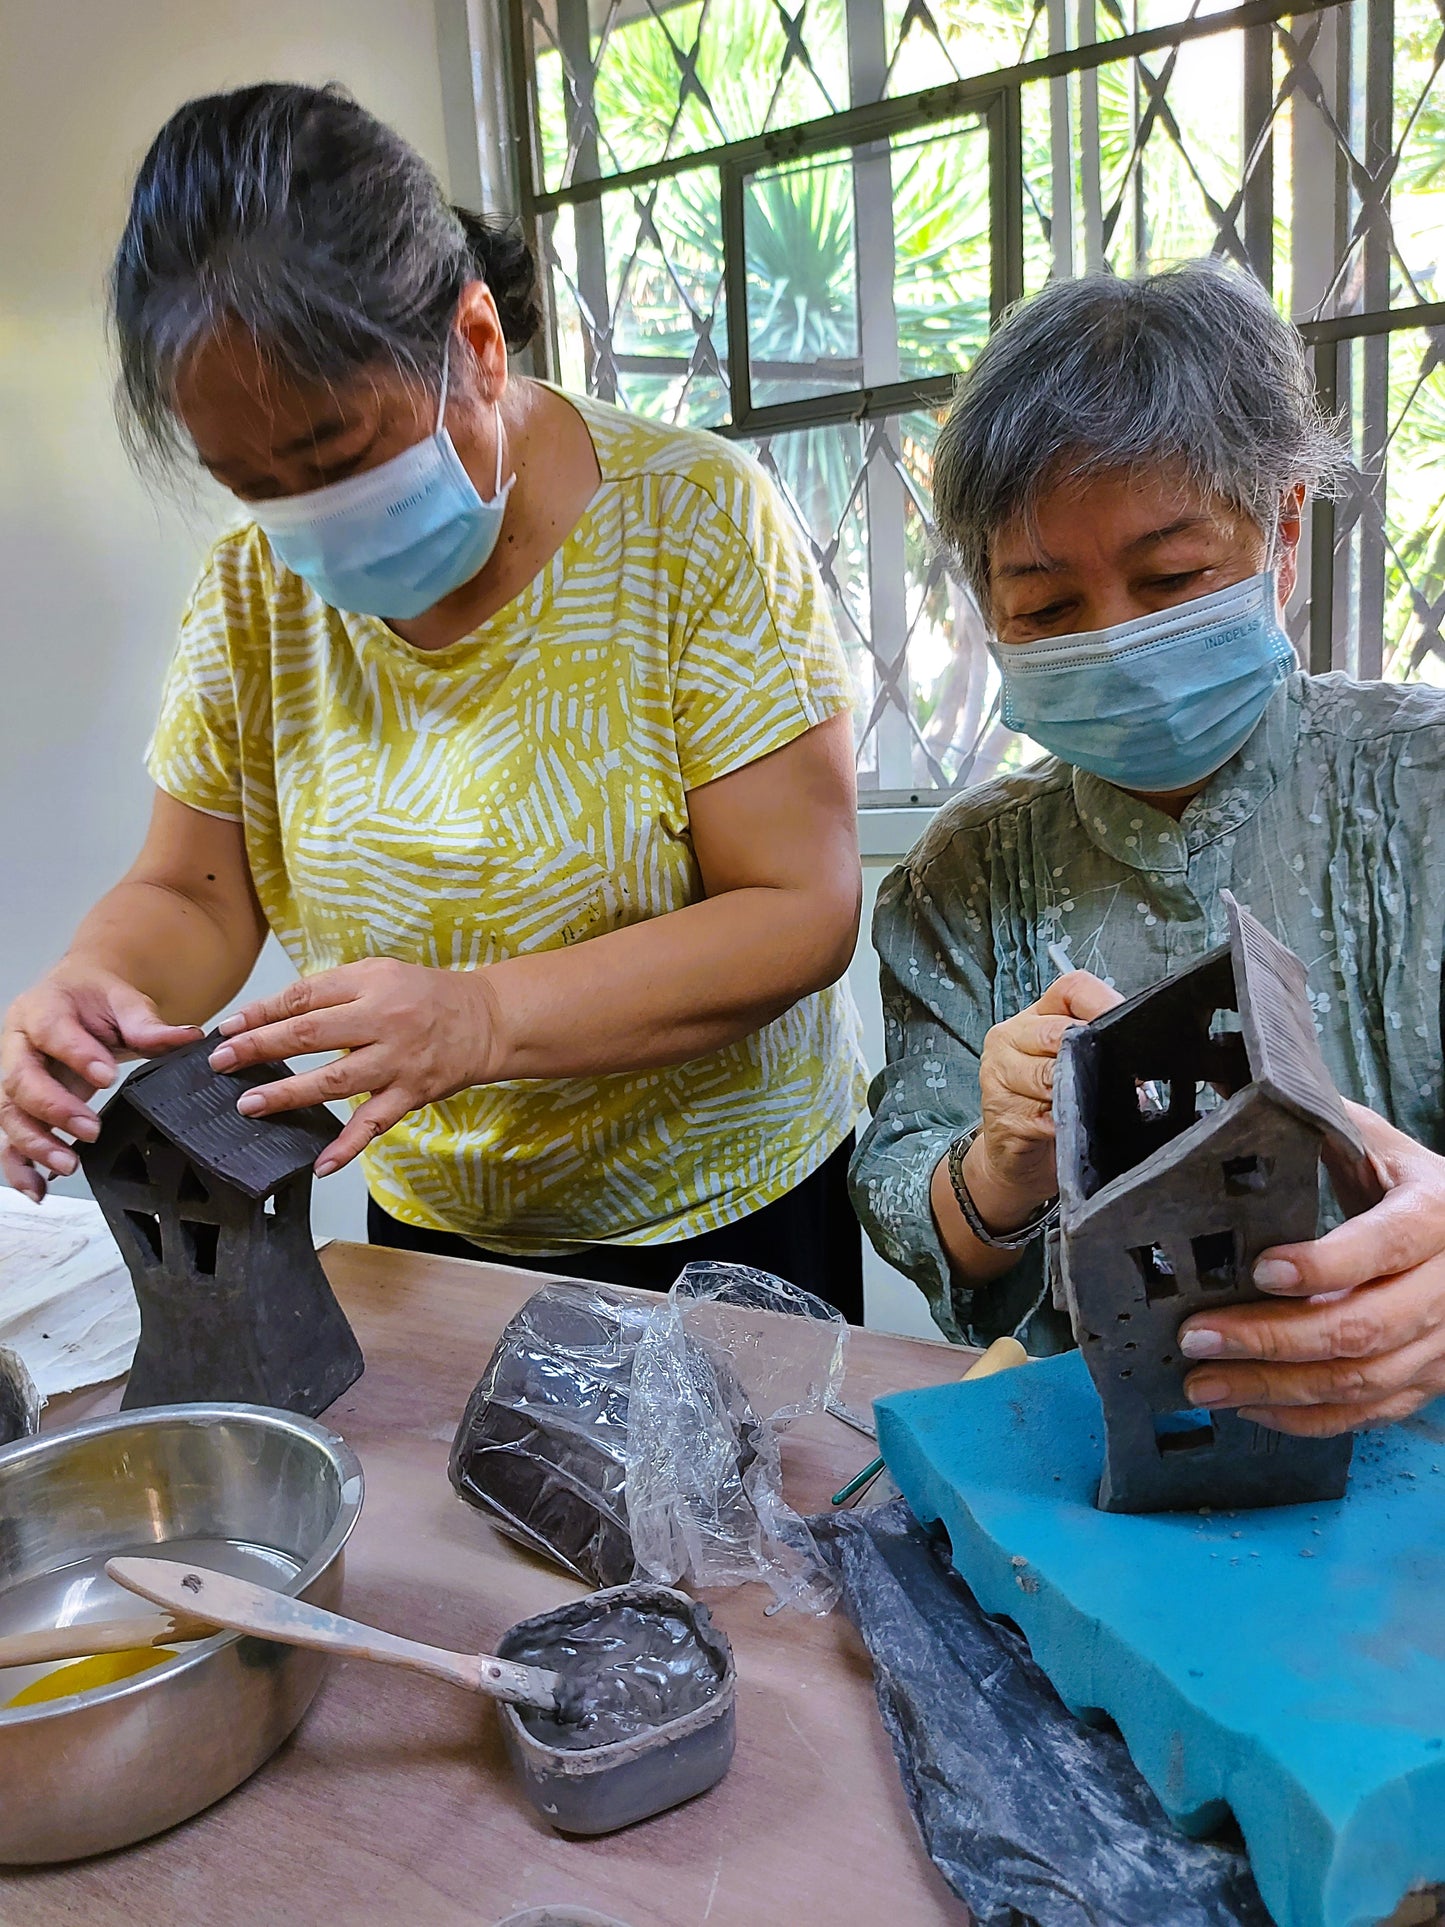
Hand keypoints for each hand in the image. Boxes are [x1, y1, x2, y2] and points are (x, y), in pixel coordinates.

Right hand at [1, 968, 200, 1198]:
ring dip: (35, 1142)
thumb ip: (149, 1025)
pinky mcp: (18, 1105)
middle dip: (54, 1108)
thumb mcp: (124, 1002)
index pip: (52, 1032)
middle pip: (20, 1079)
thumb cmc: (95, 1000)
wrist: (77, 996)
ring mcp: (13, 1077)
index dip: (76, 1055)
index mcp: (43, 1009)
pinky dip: (19, 1167)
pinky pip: (7, 1139)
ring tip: (69, 1164)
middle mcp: (18, 1044)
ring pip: (9, 1113)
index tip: (108, 1076)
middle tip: (91, 1128)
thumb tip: (187, 1038)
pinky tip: (38, 1188)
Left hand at [206, 959, 501, 1174]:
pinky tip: (322, 1164)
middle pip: (312, 1035)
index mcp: (371, 983)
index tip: (227, 1028)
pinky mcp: (411, 1093)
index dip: (261, 1013)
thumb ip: (331, 990)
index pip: (304, 997)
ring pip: (336, 1081)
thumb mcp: (379, 973)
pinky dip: (348, 1146)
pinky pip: (375, 1123)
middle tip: (222, 1062)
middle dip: (261, 1048)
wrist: (485, 1020)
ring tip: (251, 1105)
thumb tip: (272, 1015)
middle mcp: (383, 1020)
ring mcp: (398, 1061)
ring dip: (289, 1094)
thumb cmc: (424, 995)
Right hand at [969, 969, 1122, 1225]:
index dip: (1104, 1005)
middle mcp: (1009, 1039)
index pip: (1071, 989)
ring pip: (1050, 1075)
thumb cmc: (1050, 1108)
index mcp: (1032, 1019)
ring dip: (1076, 1094)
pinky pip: (1044, 1113)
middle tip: (1110, 1077)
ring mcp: (998, 1075)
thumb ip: (1098, 1051)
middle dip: (1089, 1057)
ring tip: (1085, 1105)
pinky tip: (1067, 1128)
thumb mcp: (1075, 1069)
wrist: (1016, 1160)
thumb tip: (1138, 1055)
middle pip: (1057, 1031)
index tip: (1126, 1029)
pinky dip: (1064, 1123)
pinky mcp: (1000, 1114)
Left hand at [1180, 1102, 1444, 1434]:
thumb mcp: (1376, 1143)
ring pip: (1361, 1381)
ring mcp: (1444, 1341)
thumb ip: (1319, 1126)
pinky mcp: (1430, 1379)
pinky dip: (1306, 1418)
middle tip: (1196, 1337)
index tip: (1260, 1269)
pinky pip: (1369, 1414)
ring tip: (1201, 1382)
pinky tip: (1249, 1405)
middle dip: (1272, 1339)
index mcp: (1436, 1212)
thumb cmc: (1405, 1182)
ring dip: (1274, 1388)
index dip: (1327, 1263)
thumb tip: (1231, 1094)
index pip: (1387, 1244)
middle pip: (1365, 1326)